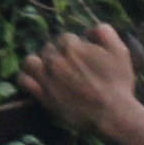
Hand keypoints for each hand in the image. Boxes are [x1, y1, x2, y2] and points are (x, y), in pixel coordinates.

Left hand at [21, 22, 143, 131]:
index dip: (74, 47)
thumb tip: (88, 31)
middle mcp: (55, 60)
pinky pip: (24, 81)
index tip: (81, 58)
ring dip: (37, 63)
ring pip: (30, 61)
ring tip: (47, 70)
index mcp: (72, 47)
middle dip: (57, 55)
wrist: (112, 113)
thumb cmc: (118, 83)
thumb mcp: (119, 51)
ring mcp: (47, 78)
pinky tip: (37, 81)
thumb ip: (104, 32)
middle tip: (69, 68)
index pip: (65, 38)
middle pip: (48, 49)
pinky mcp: (43, 95)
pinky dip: (27, 78)